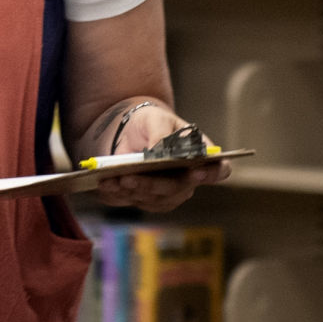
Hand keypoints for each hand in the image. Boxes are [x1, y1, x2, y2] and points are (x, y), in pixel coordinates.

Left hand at [92, 102, 230, 213]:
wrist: (127, 131)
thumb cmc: (149, 123)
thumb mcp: (155, 119)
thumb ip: (161, 134)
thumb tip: (158, 153)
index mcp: (200, 157)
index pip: (218, 170)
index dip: (211, 174)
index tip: (196, 172)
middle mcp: (188, 180)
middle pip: (178, 190)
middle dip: (153, 184)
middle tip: (130, 177)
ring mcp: (167, 194)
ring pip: (154, 199)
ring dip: (133, 191)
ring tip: (113, 180)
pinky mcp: (145, 200)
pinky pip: (133, 201)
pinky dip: (118, 194)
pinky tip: (105, 184)